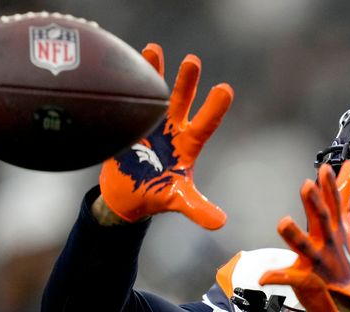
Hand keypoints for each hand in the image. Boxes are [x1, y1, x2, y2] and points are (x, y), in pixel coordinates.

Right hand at [98, 44, 233, 226]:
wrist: (127, 194)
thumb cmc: (157, 195)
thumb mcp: (179, 201)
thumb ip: (197, 209)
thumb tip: (220, 223)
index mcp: (188, 145)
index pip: (205, 124)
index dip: (213, 108)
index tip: (224, 89)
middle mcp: (172, 129)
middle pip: (181, 101)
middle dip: (186, 81)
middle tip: (192, 60)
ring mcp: (150, 124)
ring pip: (154, 94)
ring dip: (155, 73)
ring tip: (154, 50)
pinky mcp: (129, 125)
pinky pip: (130, 101)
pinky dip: (128, 85)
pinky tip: (125, 64)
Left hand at [260, 161, 349, 311]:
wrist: (349, 297)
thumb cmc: (342, 257)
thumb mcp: (344, 224)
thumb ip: (343, 194)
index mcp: (335, 230)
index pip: (334, 204)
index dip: (330, 187)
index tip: (324, 169)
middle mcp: (328, 244)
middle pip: (322, 220)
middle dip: (315, 204)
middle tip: (306, 185)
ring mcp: (318, 262)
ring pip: (306, 247)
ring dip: (295, 236)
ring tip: (283, 222)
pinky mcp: (308, 280)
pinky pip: (290, 278)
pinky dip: (277, 277)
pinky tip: (263, 276)